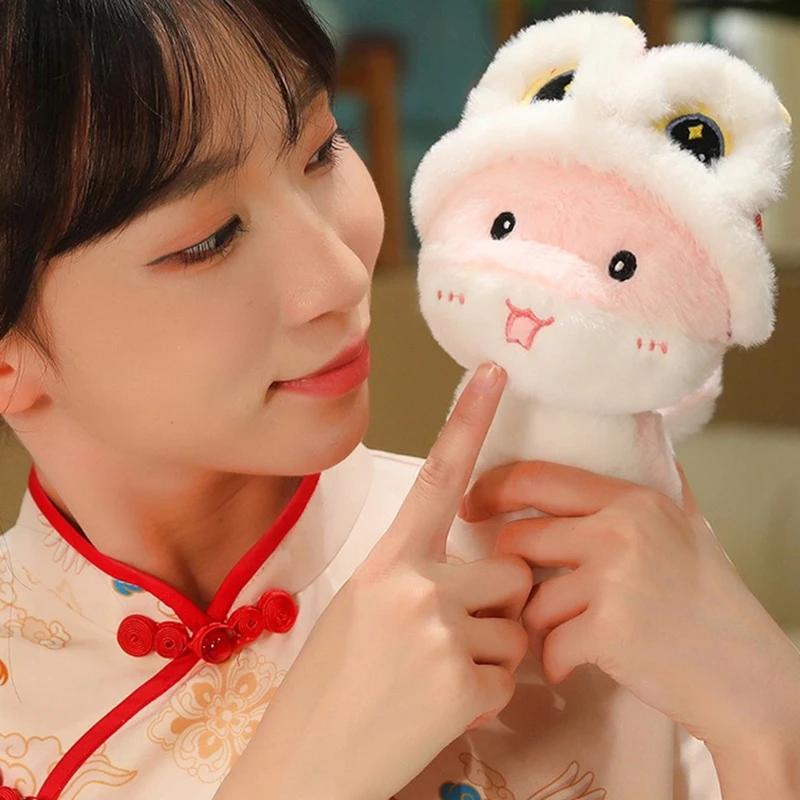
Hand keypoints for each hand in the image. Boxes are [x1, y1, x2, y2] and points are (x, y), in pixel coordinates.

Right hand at [217, 363, 532, 799]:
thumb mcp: (362, 608)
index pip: (436, 475)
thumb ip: (417, 575)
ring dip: (493, 654)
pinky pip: (512, 677)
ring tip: (436, 676)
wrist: (307, 762)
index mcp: (385, 559)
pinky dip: (488, 695)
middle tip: (455, 636)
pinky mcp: (462, 685)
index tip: (496, 372)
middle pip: (510, 570)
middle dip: (500, 604)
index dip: (469, 419)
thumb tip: (476, 568)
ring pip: (517, 628)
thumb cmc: (330, 683)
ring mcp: (439, 632)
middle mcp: (415, 584)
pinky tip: (442, 708)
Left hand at [460, 461, 799, 758]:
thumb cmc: (712, 603)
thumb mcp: (684, 527)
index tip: (472, 506)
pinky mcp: (609, 630)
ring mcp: (613, 580)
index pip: (538, 477)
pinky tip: (576, 664)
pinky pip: (549, 643)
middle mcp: (619, 530)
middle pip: (519, 537)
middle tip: (515, 589)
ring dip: (539, 622)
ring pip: (531, 597)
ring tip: (567, 633)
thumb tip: (637, 429)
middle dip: (510, 567)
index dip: (494, 489)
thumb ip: (646, 487)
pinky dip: (557, 660)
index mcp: (631, 501)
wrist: (747, 676)